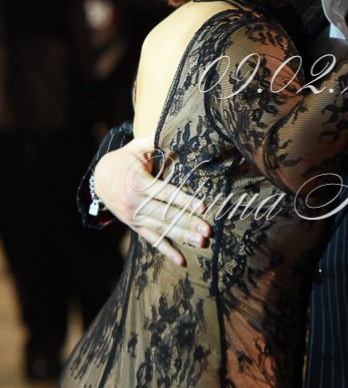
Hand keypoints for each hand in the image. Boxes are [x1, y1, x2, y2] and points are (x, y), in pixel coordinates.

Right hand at [94, 135, 210, 265]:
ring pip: (161, 229)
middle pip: (165, 215)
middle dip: (188, 223)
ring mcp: (134, 217)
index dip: (184, 200)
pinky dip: (166, 250)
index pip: (165, 193)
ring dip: (182, 237)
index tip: (202, 206)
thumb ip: (155, 139)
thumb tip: (176, 127)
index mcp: (138, 183)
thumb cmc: (125, 159)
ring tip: (202, 242)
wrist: (98, 178)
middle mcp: (135, 203)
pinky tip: (182, 260)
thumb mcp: (138, 147)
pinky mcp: (134, 226)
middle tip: (208, 230)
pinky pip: (151, 240)